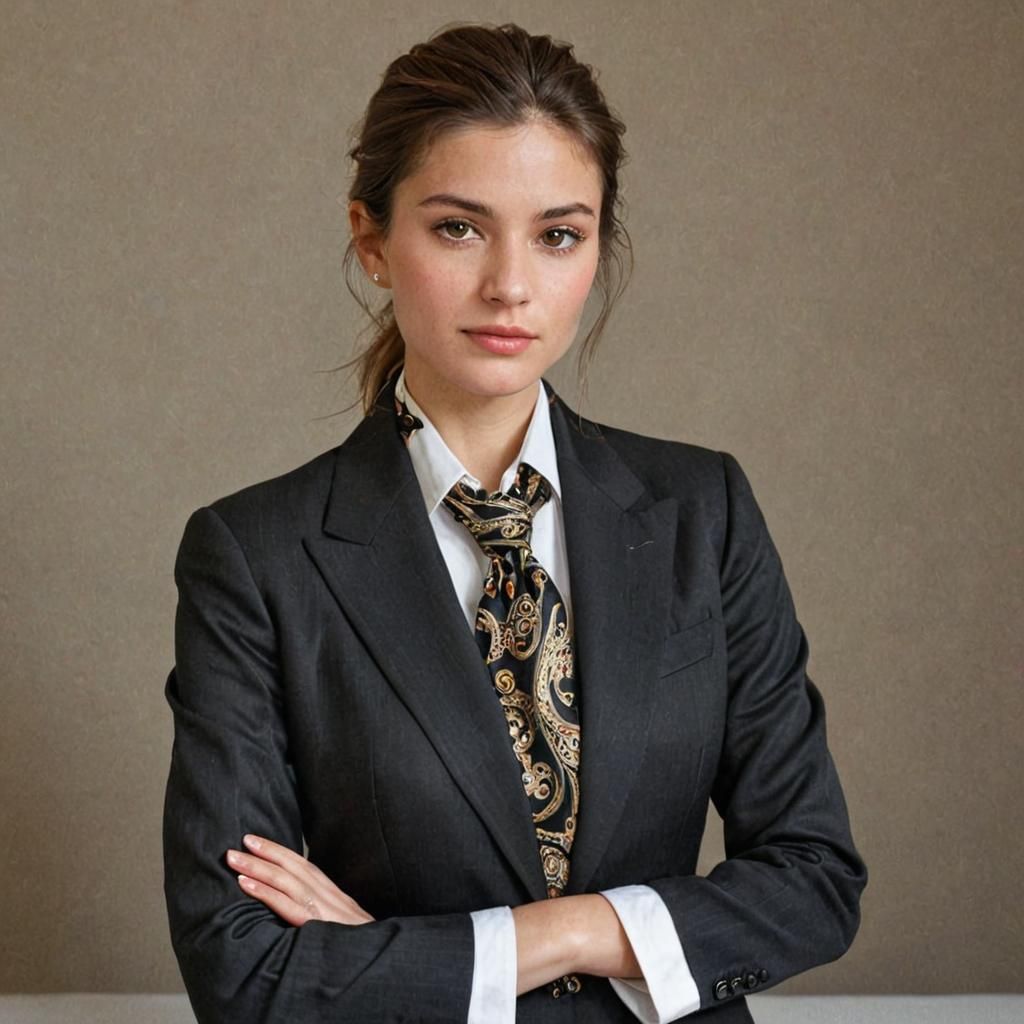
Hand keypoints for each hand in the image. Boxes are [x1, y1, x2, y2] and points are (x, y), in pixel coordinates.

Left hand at [226, 834, 375, 926]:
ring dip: (257, 867)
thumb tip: (300, 905)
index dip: (280, 851)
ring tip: (234, 859)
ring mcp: (321, 907)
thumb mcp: (344, 921)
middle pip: (292, 866)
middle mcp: (326, 894)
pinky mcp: (315, 924)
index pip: (303, 865)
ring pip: (285, 881)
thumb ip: (324, 910)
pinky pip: (286, 904)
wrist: (378, 956)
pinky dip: (264, 892)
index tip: (258, 841)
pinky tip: (246, 885)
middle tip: (240, 841)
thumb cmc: (357, 941)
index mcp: (331, 892)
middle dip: (265, 852)